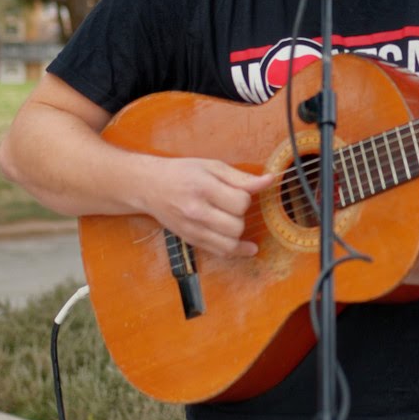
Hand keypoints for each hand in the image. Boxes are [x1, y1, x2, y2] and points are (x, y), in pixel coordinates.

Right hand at [137, 157, 274, 258]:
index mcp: (203, 189)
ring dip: (238, 233)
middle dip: (241, 215)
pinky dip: (236, 251)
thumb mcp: (212, 167)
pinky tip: (247, 248)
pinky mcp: (190, 240)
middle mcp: (196, 212)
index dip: (245, 198)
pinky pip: (219, 252)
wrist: (149, 186)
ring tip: (233, 221)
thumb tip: (269, 180)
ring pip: (230, 244)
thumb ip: (241, 177)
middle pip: (237, 225)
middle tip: (231, 205)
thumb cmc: (182, 172)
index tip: (237, 192)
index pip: (241, 203)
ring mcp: (192, 229)